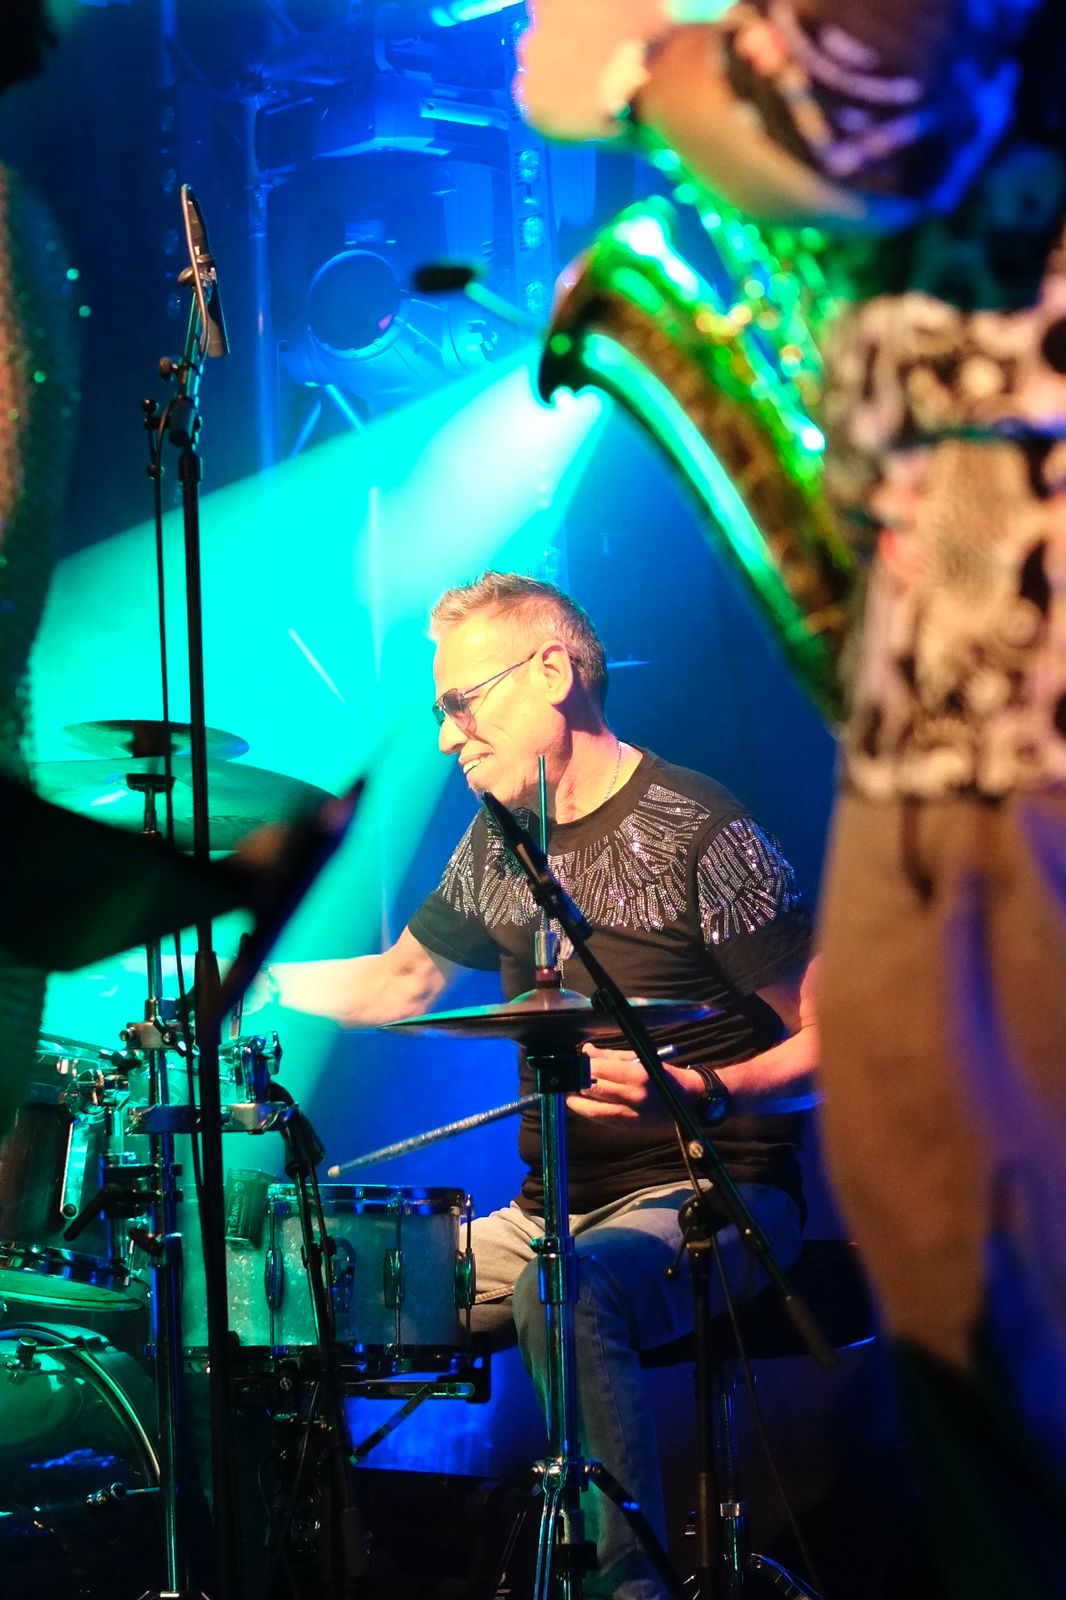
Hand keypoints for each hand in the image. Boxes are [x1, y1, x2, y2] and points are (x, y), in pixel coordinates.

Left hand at [567, 1043, 695, 1125]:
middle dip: (579, 1083)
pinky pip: (605, 1120)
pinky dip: (591, 1113)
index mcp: (637, 1075)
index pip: (601, 1070)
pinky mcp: (631, 1126)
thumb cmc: (662, 1074)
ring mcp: (632, 1114)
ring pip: (596, 1110)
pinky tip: (584, 1107)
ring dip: (579, 1103)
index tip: (577, 1062)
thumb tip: (587, 1051)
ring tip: (570, 1096)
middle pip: (596, 1090)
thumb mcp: (640, 1059)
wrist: (688, 1099)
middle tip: (570, 1078)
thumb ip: (611, 1056)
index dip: (585, 1066)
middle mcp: (634, 1096)